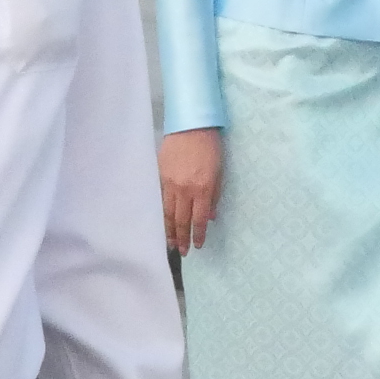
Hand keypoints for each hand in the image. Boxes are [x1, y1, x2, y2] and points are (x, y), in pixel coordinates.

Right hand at [158, 129, 221, 256]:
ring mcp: (170, 183)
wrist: (191, 126)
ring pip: (168, 213)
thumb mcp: (220, 172)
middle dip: (182, 238)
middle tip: (182, 252)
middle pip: (181, 220)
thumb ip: (214, 196)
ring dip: (169, 231)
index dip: (198, 235)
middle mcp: (185, 189)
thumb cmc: (210, 147)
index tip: (198, 246)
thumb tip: (210, 217)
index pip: (199, 219)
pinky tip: (161, 223)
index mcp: (202, 188)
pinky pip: (160, 201)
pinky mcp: (160, 176)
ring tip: (169, 244)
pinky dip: (161, 214)